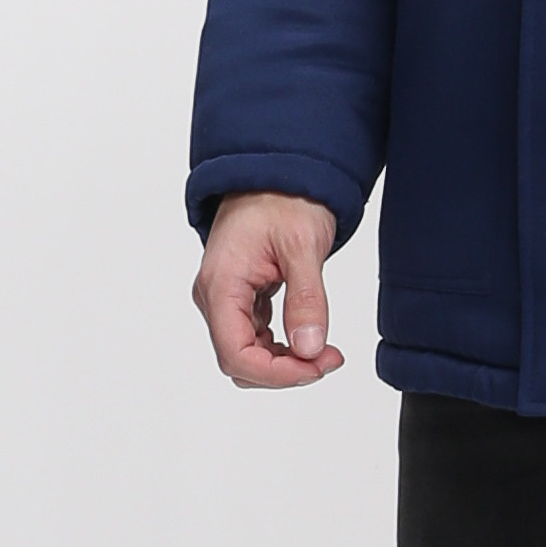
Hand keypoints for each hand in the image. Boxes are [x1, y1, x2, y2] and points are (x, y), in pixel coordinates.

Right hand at [194, 191, 343, 388]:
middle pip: (240, 362)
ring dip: (285, 363)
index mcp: (221, 284)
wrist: (276, 172)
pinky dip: (283, 348)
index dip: (276, 373)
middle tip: (329, 358)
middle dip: (285, 371)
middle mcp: (216, 297)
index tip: (316, 367)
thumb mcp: (302, 246)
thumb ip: (306, 299)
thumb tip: (309, 348)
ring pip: (248, 354)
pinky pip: (256, 339)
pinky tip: (311, 339)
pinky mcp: (242, 299)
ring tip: (326, 351)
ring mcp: (227, 299)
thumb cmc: (284, 198)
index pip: (236, 354)